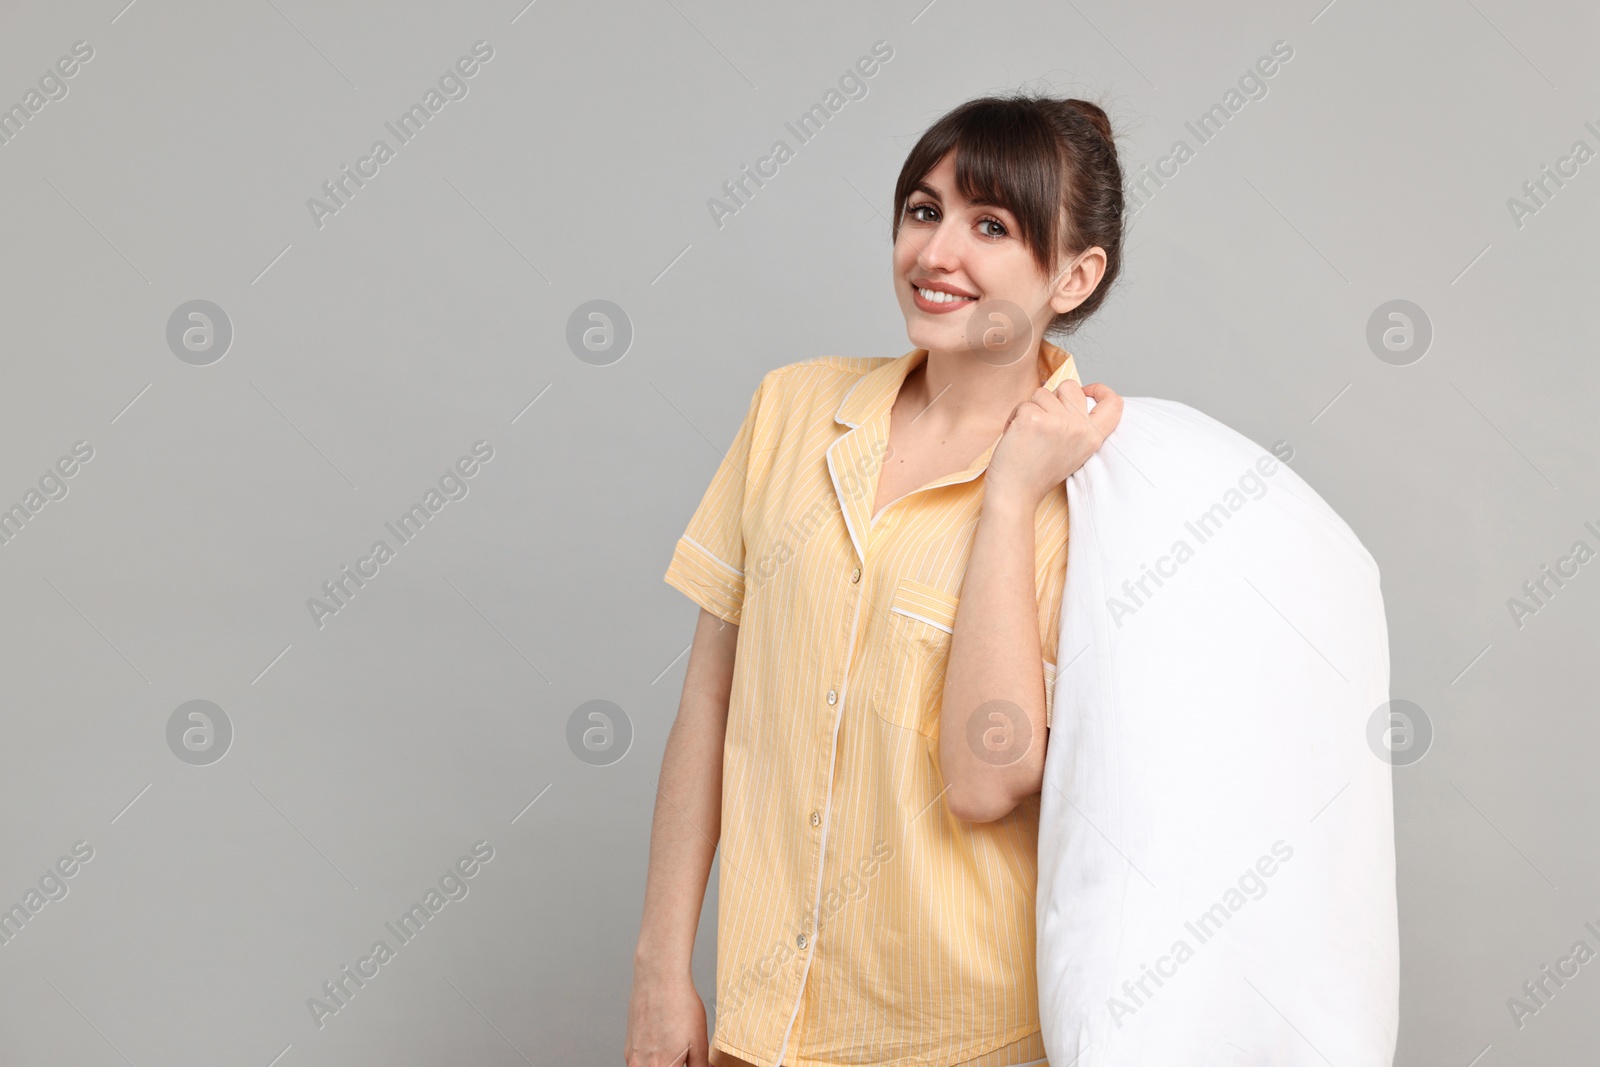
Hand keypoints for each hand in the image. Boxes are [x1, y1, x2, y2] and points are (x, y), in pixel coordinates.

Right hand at [624, 965, 709, 1066]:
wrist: (658, 978)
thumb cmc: (679, 1004)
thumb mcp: (699, 1041)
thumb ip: (700, 1066)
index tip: (688, 1063)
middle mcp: (643, 1065)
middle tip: (684, 1058)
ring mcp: (633, 1057)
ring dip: (662, 1065)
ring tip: (675, 1052)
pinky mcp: (629, 1047)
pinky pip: (639, 1064)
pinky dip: (652, 1062)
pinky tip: (664, 1048)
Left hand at [984, 380, 1122, 507]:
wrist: (1015, 494)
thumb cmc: (1038, 473)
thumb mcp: (1072, 451)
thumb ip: (1079, 426)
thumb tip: (1076, 396)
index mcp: (1092, 437)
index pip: (1114, 403)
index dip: (1102, 390)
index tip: (1087, 391)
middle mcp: (1080, 428)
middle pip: (1070, 387)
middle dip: (1053, 398)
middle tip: (1043, 424)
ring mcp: (1057, 422)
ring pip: (1042, 393)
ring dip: (1031, 409)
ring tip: (1028, 435)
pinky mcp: (1033, 418)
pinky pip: (1022, 404)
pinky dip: (1014, 417)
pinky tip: (1015, 436)